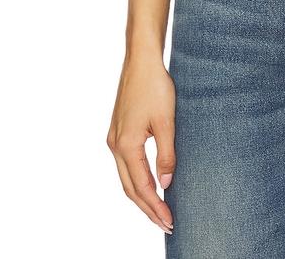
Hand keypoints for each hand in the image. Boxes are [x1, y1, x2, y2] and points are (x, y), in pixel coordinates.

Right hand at [106, 53, 175, 234]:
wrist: (141, 60)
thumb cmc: (155, 86)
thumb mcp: (167, 121)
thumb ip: (166, 155)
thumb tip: (166, 185)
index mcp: (126, 145)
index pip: (142, 187)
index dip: (156, 207)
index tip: (169, 221)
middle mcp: (115, 145)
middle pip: (129, 188)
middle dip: (147, 208)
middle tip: (166, 224)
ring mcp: (114, 138)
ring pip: (125, 178)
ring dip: (141, 196)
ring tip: (159, 210)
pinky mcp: (118, 131)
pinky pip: (126, 165)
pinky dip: (136, 180)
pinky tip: (149, 183)